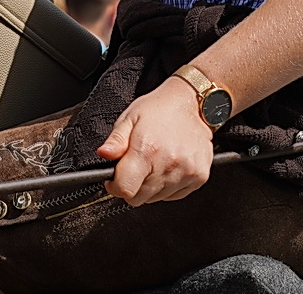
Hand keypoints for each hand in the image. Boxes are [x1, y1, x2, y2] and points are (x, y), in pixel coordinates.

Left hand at [96, 77, 215, 205]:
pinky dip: (168, 186)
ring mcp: (186, 172)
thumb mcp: (129, 118)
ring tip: (155, 162)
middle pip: (140, 198)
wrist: (191, 103)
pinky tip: (168, 166)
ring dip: (151, 186)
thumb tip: (103, 154)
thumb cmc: (159, 109)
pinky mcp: (199, 177)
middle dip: (133, 186)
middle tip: (136, 166)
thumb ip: (115, 141)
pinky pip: (175, 195)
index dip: (115, 187)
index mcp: (147, 150)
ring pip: (157, 199)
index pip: (126, 190)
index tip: (115, 179)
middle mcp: (168, 164)